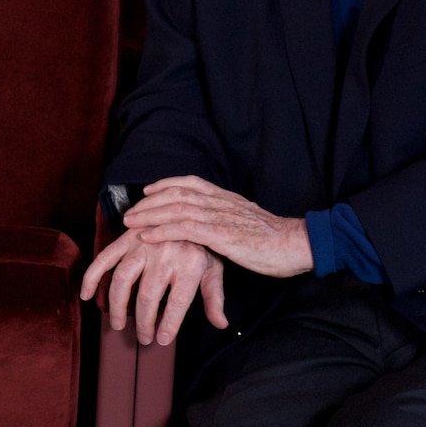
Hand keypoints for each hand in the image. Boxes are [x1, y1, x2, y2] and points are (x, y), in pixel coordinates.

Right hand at [79, 227, 226, 345]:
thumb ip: (214, 296)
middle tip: (143, 338)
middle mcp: (166, 252)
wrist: (188, 208)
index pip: (178, 300)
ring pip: (124, 279)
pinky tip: (87, 295)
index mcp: (191, 261)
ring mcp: (143, 243)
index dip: (169, 323)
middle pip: (149, 295)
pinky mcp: (127, 238)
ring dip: (118, 306)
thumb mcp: (215, 266)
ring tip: (119, 324)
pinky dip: (92, 276)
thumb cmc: (202, 243)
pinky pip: (105, 258)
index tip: (162, 340)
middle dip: (144, 322)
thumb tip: (220, 323)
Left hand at [124, 176, 313, 277]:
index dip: (166, 184)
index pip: (190, 182)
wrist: (295, 243)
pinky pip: (184, 229)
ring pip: (175, 209)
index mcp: (226, 197)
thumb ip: (228, 216)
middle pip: (176, 193)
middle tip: (130, 210)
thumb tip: (216, 222)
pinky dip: (161, 231)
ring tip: (130, 222)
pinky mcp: (220, 235)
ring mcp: (219, 217)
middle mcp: (219, 202)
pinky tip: (146, 236)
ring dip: (148, 215)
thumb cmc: (273, 238)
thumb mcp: (247, 220)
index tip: (148, 189)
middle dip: (149, 201)